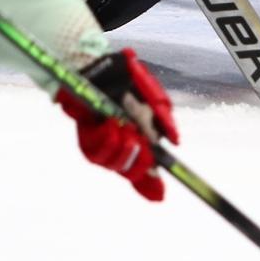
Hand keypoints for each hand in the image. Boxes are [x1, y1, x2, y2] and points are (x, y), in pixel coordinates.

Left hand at [56, 48, 178, 201]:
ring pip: (115, 163)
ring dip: (123, 148)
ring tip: (125, 126)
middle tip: (144, 144)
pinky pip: (96, 150)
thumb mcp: (151, 96)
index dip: (151, 186)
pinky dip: (107, 138)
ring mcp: (103, 145)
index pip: (146, 171)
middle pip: (131, 172)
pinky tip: (110, 123)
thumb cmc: (126, 79)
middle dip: (140, 161)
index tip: (160, 195)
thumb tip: (174, 142)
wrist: (99, 65)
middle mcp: (121, 147)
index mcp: (141, 140)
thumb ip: (161, 118)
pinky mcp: (86, 139)